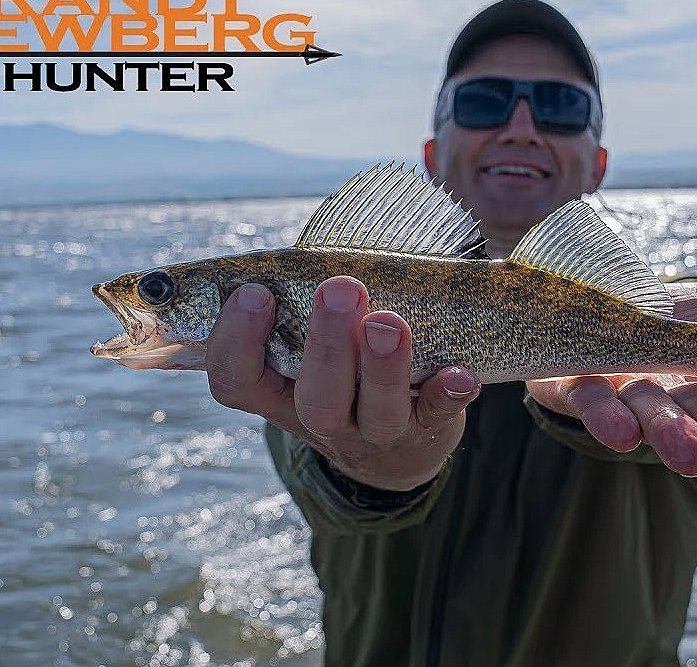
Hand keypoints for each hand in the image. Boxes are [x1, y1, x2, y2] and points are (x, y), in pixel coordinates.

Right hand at [205, 277, 479, 491]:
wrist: (392, 456)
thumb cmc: (340, 378)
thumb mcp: (303, 355)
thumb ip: (296, 308)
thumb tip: (304, 241)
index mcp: (280, 394)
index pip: (236, 380)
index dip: (236, 341)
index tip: (255, 292)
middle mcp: (323, 420)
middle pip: (316, 399)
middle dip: (327, 344)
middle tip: (339, 287)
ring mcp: (377, 432)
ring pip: (377, 412)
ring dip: (382, 366)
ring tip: (389, 321)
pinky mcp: (427, 428)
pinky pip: (439, 416)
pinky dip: (449, 395)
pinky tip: (460, 374)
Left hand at [526, 283, 696, 476]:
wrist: (579, 306)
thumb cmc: (663, 314)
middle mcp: (675, 398)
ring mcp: (626, 398)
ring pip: (653, 418)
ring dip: (672, 436)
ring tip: (691, 455)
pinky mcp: (575, 392)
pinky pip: (591, 406)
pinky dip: (607, 419)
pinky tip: (621, 433)